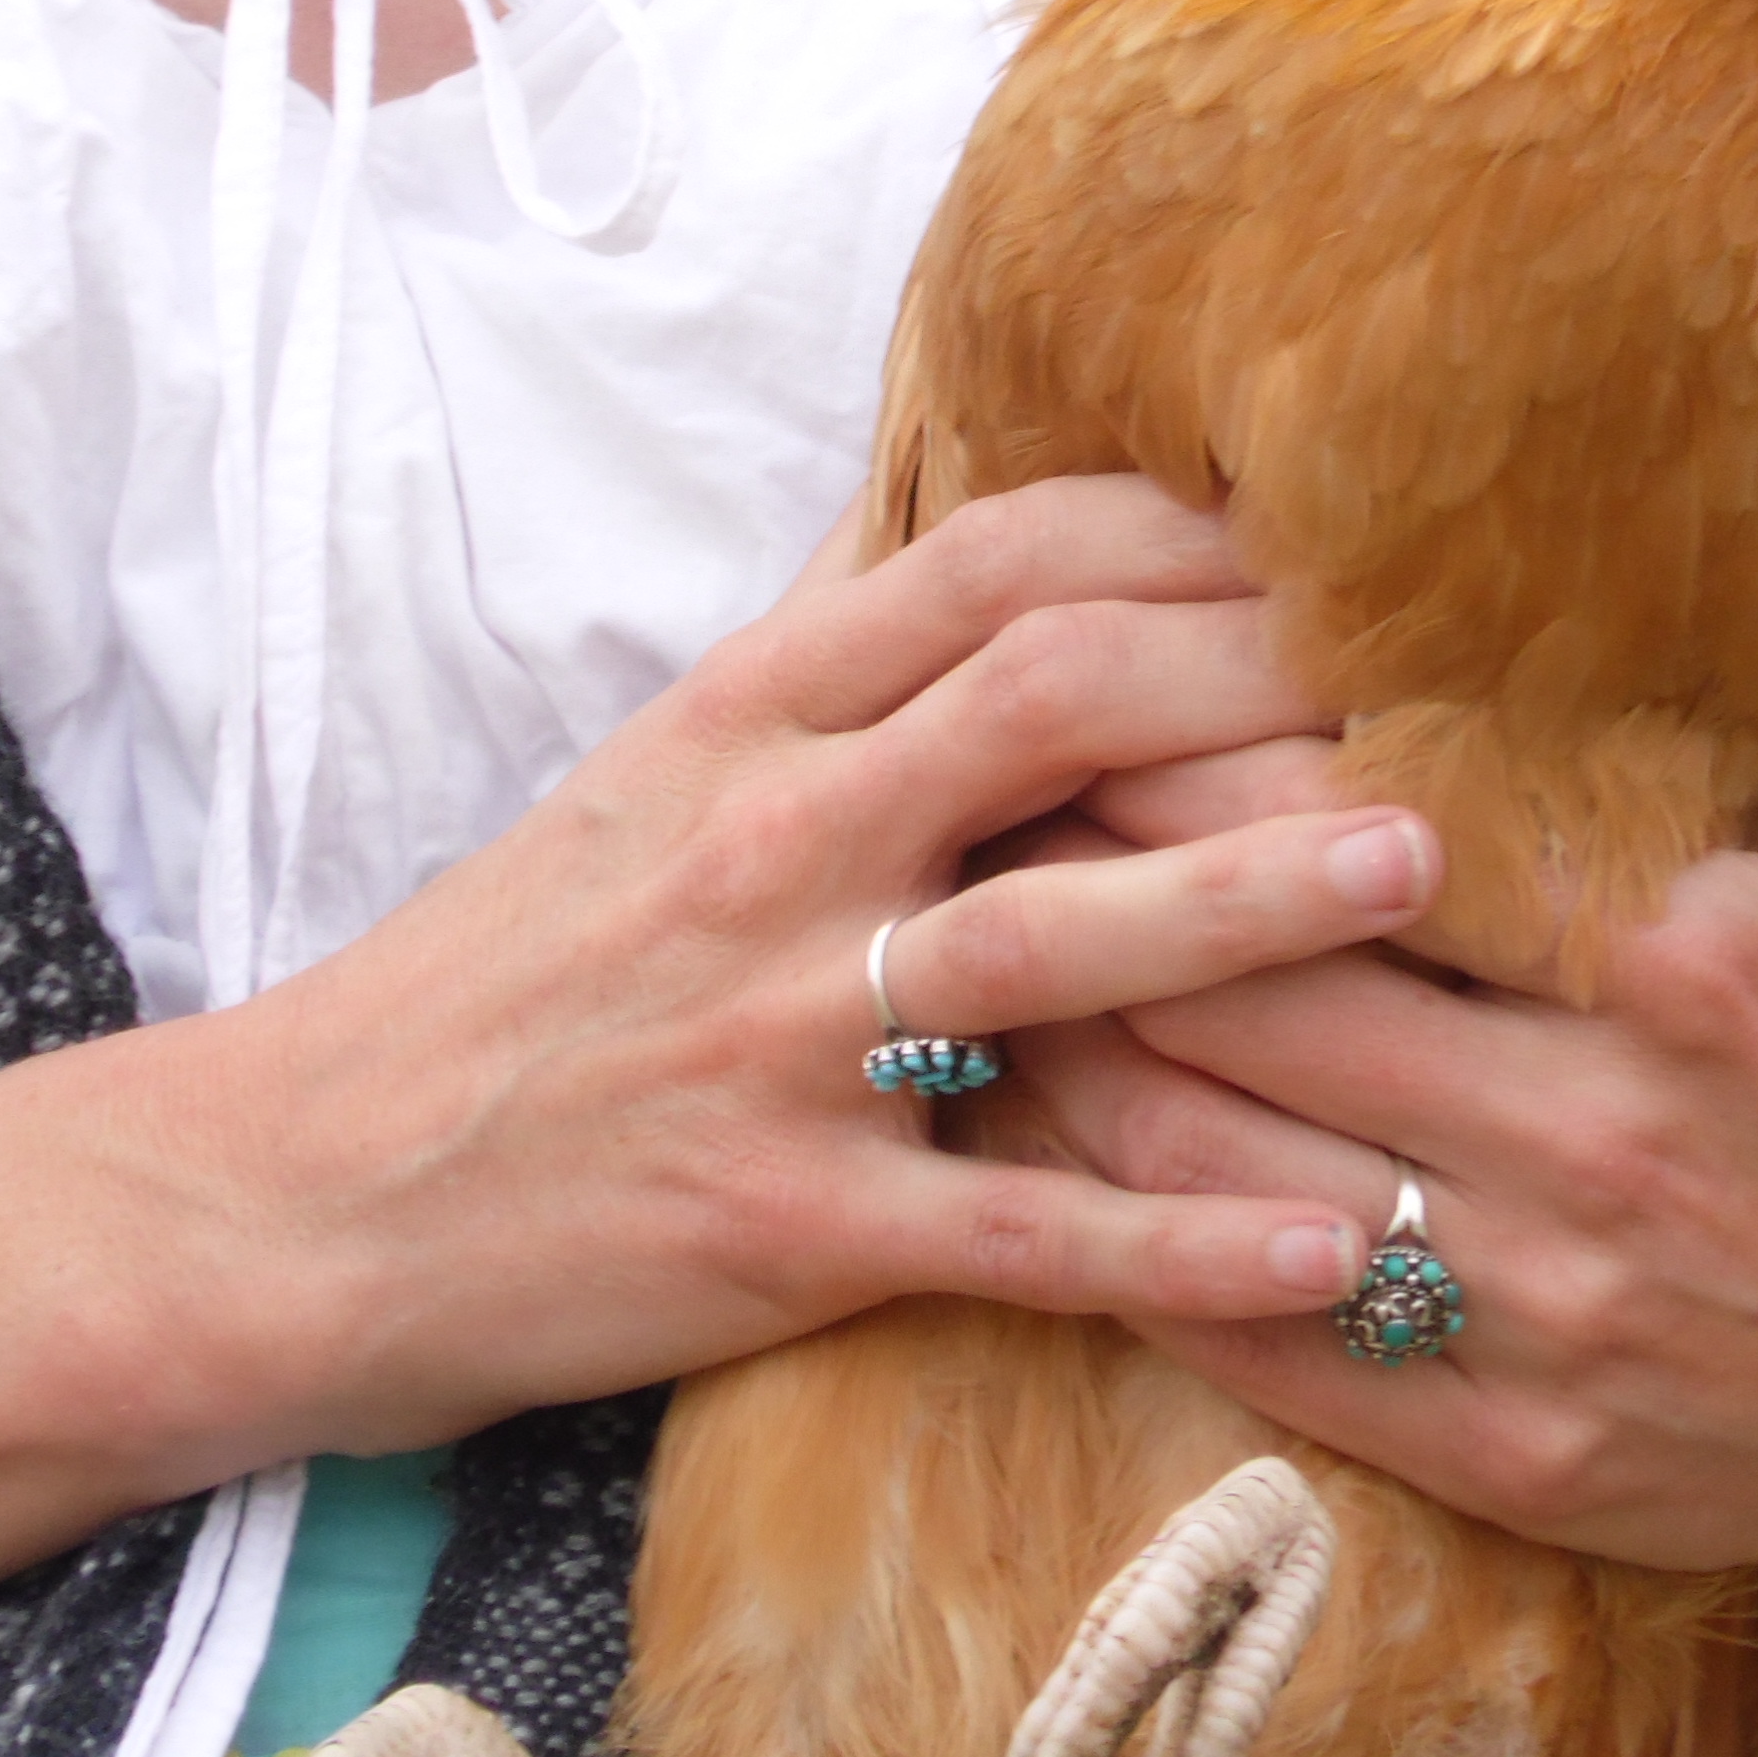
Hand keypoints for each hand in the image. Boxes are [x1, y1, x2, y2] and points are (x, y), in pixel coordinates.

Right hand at [135, 476, 1430, 1468]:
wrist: (303, 1189)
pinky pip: (1021, 1232)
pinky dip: (1188, 1239)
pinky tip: (1335, 1242)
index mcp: (746, 721)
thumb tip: (959, 514)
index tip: (1336, 539)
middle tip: (1454, 684)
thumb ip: (818, 655)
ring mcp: (779, 1037)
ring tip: (1431, 873)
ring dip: (1261, 903)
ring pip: (1059, 946)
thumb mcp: (645, 772)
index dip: (1182, 538)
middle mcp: (773, 846)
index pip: (991, 566)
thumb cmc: (503, 975)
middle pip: (1055, 707)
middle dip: (1268, 682)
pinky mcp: (784, 1225)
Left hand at [971, 610, 1757, 1756]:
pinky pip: (1246, 1333)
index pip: (1360, 824)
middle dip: (1085, 882)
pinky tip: (1041, 1148)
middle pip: (1243, 985)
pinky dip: (1121, 1236)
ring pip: (1202, 1160)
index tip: (1086, 671)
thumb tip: (1737, 479)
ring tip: (970, 954)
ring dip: (1062, 1048)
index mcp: (1680, 963)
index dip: (1191, 748)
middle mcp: (1593, 1140)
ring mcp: (1537, 1311)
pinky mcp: (1498, 1450)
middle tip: (978, 796)